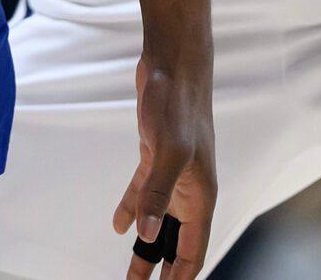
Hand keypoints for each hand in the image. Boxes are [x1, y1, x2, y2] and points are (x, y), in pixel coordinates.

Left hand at [110, 52, 215, 278]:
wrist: (173, 63)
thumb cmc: (179, 102)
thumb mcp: (168, 150)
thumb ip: (158, 193)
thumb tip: (148, 235)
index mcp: (200, 195)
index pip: (192, 250)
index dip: (180, 277)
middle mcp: (189, 189)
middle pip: (177, 242)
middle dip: (162, 269)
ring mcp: (172, 174)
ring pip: (159, 222)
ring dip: (146, 248)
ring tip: (132, 275)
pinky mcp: (155, 157)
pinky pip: (145, 193)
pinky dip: (133, 210)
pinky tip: (120, 225)